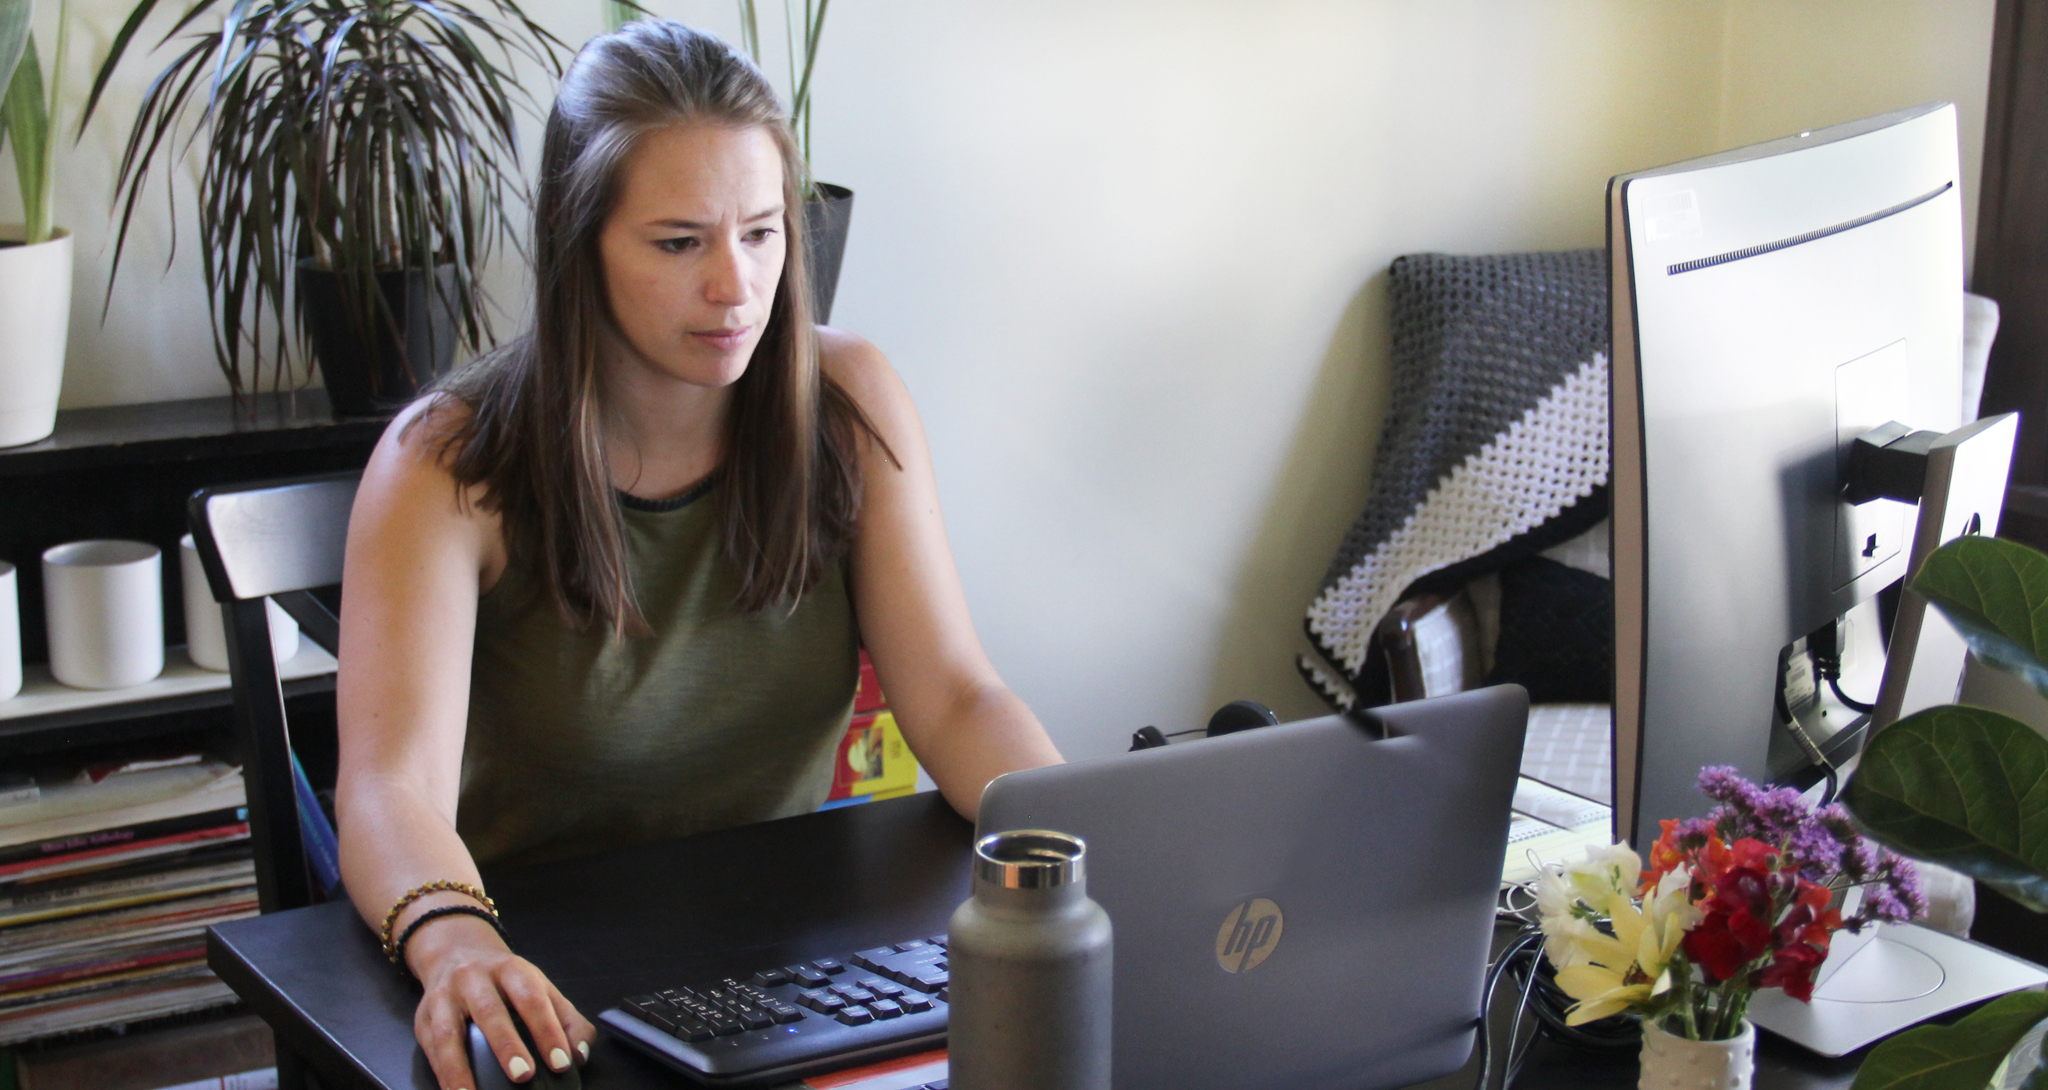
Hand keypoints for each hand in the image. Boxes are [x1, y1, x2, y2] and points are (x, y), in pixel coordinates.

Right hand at [407, 913, 595, 1087]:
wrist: (456, 952)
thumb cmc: (504, 980)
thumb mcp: (540, 987)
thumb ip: (568, 1020)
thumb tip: (580, 1055)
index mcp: (510, 970)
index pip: (531, 999)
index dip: (547, 1031)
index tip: (561, 1062)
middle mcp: (474, 979)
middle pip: (490, 1011)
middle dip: (506, 1045)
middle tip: (523, 1076)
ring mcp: (444, 998)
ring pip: (448, 1033)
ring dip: (459, 1069)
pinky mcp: (422, 1019)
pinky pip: (430, 1050)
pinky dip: (442, 1075)